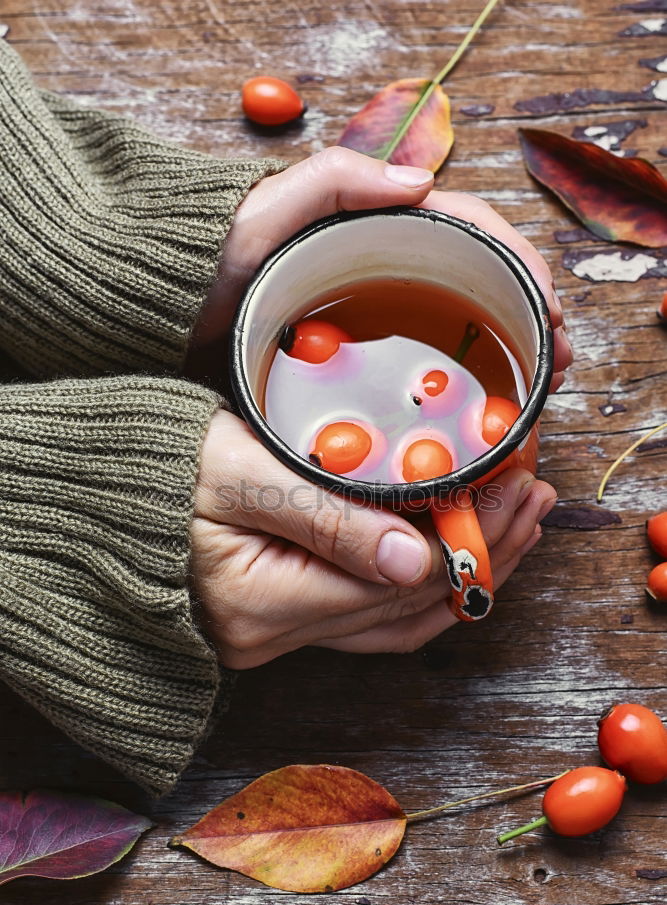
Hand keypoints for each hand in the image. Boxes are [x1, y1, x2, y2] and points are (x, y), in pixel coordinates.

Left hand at [187, 146, 571, 392]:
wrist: (162, 313)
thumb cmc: (209, 259)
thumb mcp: (268, 211)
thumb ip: (335, 180)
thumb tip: (421, 180)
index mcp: (375, 224)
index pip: (470, 233)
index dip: (518, 267)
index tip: (548, 309)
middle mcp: (384, 266)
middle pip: (477, 284)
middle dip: (525, 316)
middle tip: (556, 360)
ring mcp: (371, 312)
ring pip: (457, 326)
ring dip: (505, 351)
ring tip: (536, 386)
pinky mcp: (355, 354)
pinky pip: (419, 363)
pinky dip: (458, 382)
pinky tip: (480, 406)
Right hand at [192, 409, 555, 668]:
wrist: (97, 497)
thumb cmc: (156, 470)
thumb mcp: (241, 475)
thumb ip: (329, 521)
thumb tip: (420, 562)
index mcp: (265, 604)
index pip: (398, 584)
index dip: (469, 540)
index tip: (515, 487)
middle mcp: (274, 636)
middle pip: (409, 608)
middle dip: (483, 554)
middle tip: (535, 500)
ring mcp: (276, 637)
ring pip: (396, 621)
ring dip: (462, 574)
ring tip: (514, 525)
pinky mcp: (279, 621)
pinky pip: (367, 620)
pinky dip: (420, 590)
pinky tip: (455, 557)